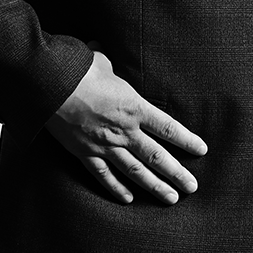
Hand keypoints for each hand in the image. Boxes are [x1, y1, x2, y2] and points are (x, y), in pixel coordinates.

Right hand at [45, 49, 207, 204]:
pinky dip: (116, 189)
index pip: (168, 127)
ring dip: (154, 186)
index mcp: (134, 107)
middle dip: (177, 173)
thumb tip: (103, 53)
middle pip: (157, 156)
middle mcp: (124, 130)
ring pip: (135, 171)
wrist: (50, 85)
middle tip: (192, 187)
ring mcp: (104, 145)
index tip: (201, 150)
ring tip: (171, 199)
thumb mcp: (103, 62)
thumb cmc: (79, 70)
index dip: (187, 140)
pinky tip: (128, 199)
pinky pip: (104, 176)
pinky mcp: (84, 153)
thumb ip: (110, 65)